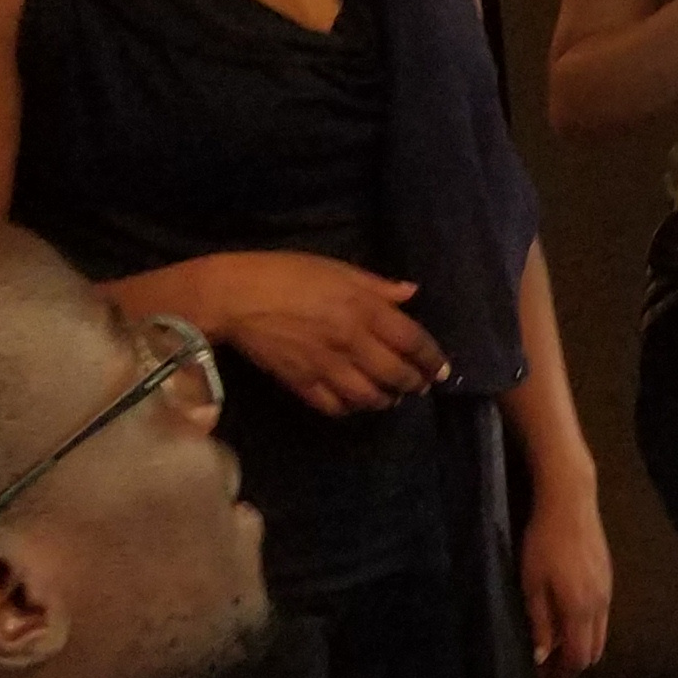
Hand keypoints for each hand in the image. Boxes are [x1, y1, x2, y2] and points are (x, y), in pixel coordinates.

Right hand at [187, 251, 447, 414]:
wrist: (235, 296)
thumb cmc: (286, 273)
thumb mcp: (337, 268)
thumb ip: (377, 285)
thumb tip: (411, 293)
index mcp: (364, 309)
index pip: (412, 341)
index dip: (432, 358)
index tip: (442, 369)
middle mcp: (352, 342)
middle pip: (396, 374)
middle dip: (414, 383)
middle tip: (420, 385)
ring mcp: (326, 367)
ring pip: (369, 396)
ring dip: (386, 399)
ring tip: (392, 396)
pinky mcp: (301, 383)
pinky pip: (335, 406)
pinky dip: (351, 408)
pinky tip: (355, 402)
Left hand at [518, 473, 612, 677]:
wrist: (571, 503)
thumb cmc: (544, 543)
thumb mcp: (532, 584)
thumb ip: (540, 622)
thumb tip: (541, 656)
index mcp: (581, 610)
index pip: (578, 658)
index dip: (561, 677)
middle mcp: (600, 606)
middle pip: (593, 652)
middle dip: (572, 667)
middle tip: (547, 671)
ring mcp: (608, 591)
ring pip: (600, 634)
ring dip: (580, 647)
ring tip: (555, 648)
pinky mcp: (608, 578)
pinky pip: (601, 616)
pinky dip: (586, 629)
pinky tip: (566, 620)